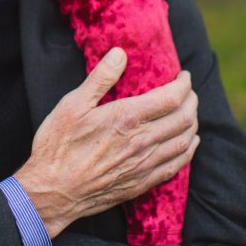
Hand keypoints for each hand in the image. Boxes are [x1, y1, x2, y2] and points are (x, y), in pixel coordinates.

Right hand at [15, 48, 198, 238]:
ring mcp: (143, 165)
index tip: (184, 76)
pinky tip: (189, 143)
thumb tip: (120, 53)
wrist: (53, 192)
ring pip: (183, 142)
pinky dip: (188, 151)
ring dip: (192, 123)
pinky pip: (176, 166)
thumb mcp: (72, 105)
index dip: (183, 85)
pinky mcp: (141, 183)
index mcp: (125, 119)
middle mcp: (141, 142)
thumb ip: (100, 78)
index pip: (170, 99)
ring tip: (191, 111)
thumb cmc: (58, 147)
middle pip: (183, 119)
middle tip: (189, 91)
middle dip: (191, 101)